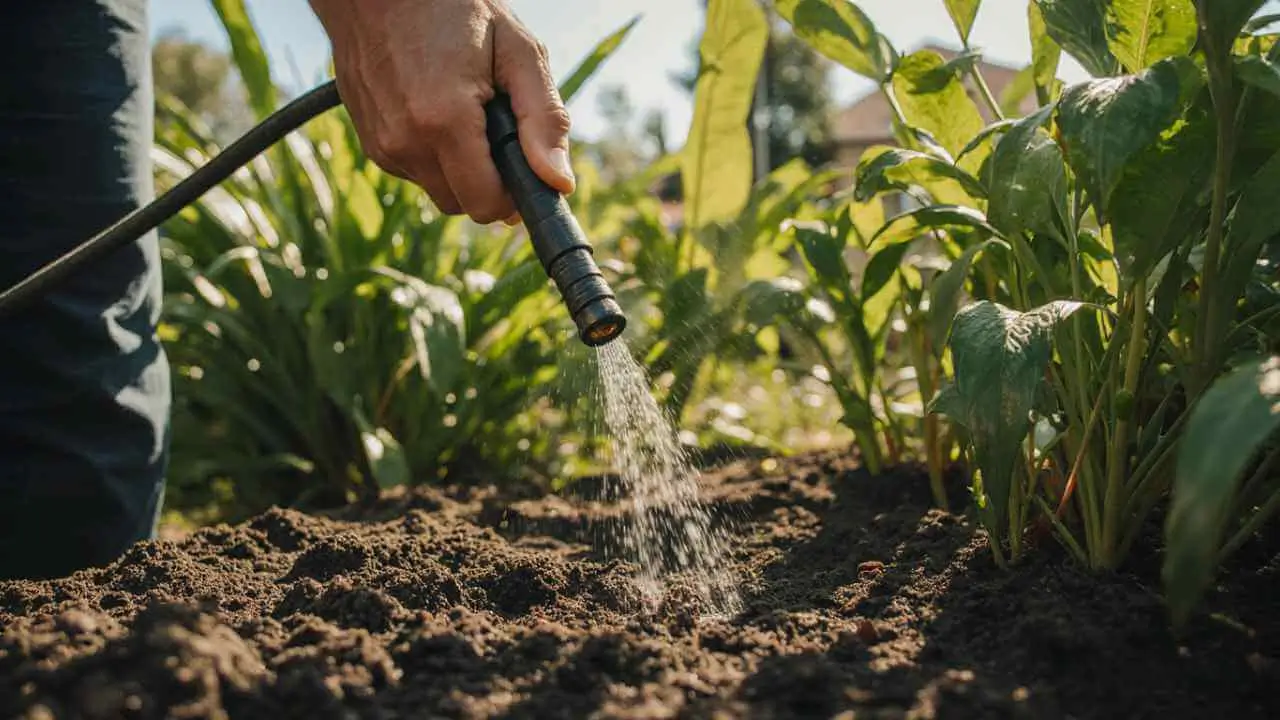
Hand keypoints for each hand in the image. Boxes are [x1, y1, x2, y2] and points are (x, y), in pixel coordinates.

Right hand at [308, 0, 574, 223]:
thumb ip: (543, 119)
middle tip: (497, 129)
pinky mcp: (370, 143)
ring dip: (460, 168)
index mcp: (444, 122)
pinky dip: (434, 155)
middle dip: (488, 181)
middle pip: (464, 205)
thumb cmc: (453, 8)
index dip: (514, 194)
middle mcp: (405, 142)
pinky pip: (415, 171)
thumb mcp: (517, 50)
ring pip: (439, 191)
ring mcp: (382, 146)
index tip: (524, 163)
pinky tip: (437, 110)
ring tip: (466, 112)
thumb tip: (559, 183)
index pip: (487, 205)